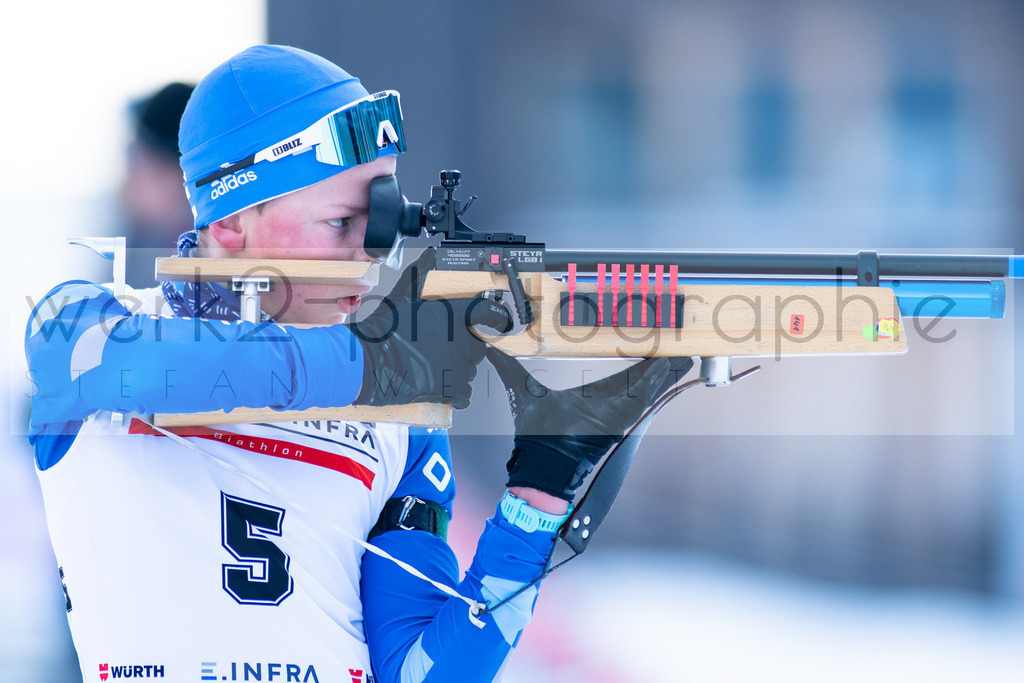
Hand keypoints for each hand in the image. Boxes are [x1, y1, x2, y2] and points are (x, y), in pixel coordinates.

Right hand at [350, 249, 511, 407]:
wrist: (371, 363)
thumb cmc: (384, 331)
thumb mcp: (403, 295)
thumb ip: (420, 275)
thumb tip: (428, 255)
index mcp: (455, 315)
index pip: (489, 313)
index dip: (495, 317)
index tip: (498, 321)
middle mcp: (463, 340)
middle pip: (478, 345)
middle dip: (465, 346)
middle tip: (443, 347)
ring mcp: (460, 367)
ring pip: (469, 368)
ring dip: (457, 367)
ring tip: (432, 365)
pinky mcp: (453, 389)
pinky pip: (465, 392)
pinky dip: (455, 391)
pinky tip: (438, 384)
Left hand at [486, 349, 693, 499]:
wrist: (540, 462)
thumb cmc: (534, 434)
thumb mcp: (522, 390)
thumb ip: (508, 366)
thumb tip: (488, 346)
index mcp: (591, 397)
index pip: (620, 375)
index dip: (633, 359)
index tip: (644, 343)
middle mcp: (608, 404)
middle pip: (640, 379)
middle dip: (658, 365)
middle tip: (676, 349)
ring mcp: (615, 413)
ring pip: (646, 388)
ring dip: (663, 373)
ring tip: (681, 357)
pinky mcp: (619, 421)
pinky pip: (642, 400)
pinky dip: (655, 384)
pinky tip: (667, 369)